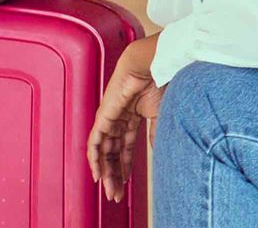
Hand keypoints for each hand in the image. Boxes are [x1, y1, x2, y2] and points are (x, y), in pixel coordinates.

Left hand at [86, 34, 163, 202]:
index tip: (126, 184)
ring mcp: (110, 117)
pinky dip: (95, 158)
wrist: (154, 64)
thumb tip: (156, 153)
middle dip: (114, 174)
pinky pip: (95, 142)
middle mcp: (119, 119)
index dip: (125, 166)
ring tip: (109, 189)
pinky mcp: (103, 115)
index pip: (125, 148)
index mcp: (133, 116)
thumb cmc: (161, 81)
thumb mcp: (162, 114)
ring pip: (103, 151)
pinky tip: (97, 173)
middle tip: (115, 194)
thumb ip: (156, 134)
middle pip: (113, 152)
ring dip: (105, 171)